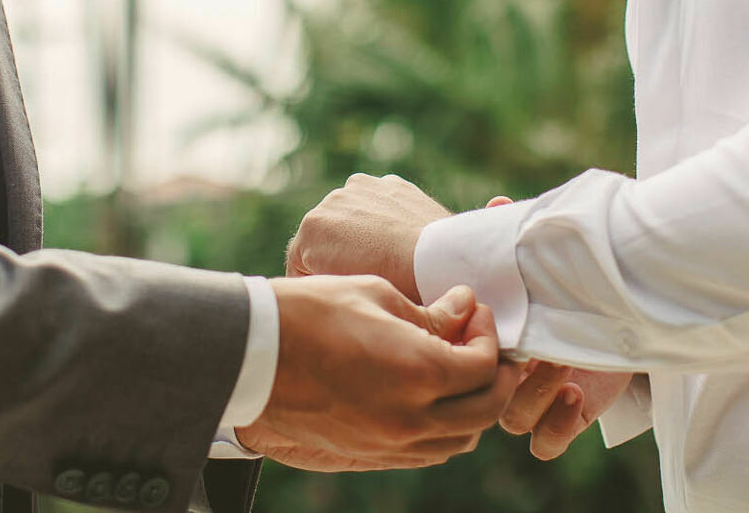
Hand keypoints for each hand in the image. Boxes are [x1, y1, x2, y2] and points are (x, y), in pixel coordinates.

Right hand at [237, 276, 517, 470]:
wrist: (252, 355)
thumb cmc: (310, 312)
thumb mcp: (376, 296)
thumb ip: (430, 312)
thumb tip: (464, 308)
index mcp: (417, 372)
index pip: (484, 366)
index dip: (489, 336)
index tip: (473, 312)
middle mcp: (411, 417)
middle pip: (485, 410)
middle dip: (496, 376)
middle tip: (485, 344)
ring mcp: (390, 442)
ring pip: (460, 439)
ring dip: (472, 407)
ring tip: (457, 369)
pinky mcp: (370, 453)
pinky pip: (427, 451)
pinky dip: (443, 428)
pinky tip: (429, 395)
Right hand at [286, 174, 452, 301]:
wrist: (441, 263)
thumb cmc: (393, 292)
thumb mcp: (349, 298)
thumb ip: (329, 287)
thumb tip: (328, 288)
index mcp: (311, 229)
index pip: (301, 265)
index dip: (322, 286)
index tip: (342, 300)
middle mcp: (330, 200)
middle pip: (326, 239)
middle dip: (339, 258)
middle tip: (366, 286)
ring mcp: (361, 187)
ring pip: (352, 220)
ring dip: (362, 236)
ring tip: (387, 265)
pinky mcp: (391, 183)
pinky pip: (380, 208)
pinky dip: (386, 222)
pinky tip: (402, 246)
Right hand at [468, 196, 629, 460]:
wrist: (635, 305)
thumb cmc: (585, 277)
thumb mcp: (552, 255)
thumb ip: (522, 235)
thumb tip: (497, 205)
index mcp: (497, 333)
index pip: (462, 350)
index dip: (472, 344)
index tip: (499, 322)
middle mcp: (510, 369)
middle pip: (481, 391)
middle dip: (506, 374)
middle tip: (539, 352)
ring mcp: (536, 398)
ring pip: (511, 419)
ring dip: (535, 395)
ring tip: (564, 370)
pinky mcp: (565, 419)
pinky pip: (543, 444)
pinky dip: (555, 427)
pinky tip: (575, 396)